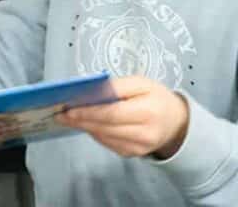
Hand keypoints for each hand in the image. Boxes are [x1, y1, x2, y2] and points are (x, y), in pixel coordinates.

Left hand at [57, 75, 188, 158]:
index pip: (111, 114)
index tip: (68, 109)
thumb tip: (92, 90)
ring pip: (104, 137)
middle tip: (61, 114)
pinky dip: (96, 133)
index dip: (88, 112)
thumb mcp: (141, 83)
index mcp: (147, 111)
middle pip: (104, 127)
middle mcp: (144, 133)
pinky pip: (109, 144)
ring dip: (85, 127)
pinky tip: (87, 125)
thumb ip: (117, 86)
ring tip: (69, 118)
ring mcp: (139, 147)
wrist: (177, 123)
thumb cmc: (157, 98)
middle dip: (80, 120)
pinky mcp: (133, 154)